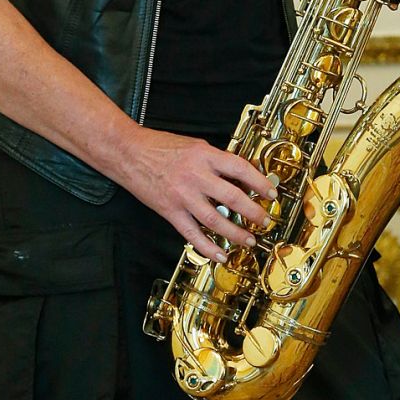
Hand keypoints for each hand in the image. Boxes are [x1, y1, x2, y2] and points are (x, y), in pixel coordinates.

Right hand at [116, 127, 276, 262]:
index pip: (240, 169)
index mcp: (204, 155)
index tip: (271, 193)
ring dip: (236, 232)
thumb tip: (240, 176)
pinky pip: (192, 233)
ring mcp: (183, 196)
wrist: (128, 152)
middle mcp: (195, 176)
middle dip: (254, 212)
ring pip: (215, 219)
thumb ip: (216, 160)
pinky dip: (208, 247)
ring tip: (249, 240)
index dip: (260, 182)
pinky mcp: (170, 211)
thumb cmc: (159, 146)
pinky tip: (220, 254)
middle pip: (233, 197)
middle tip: (265, 220)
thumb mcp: (195, 145)